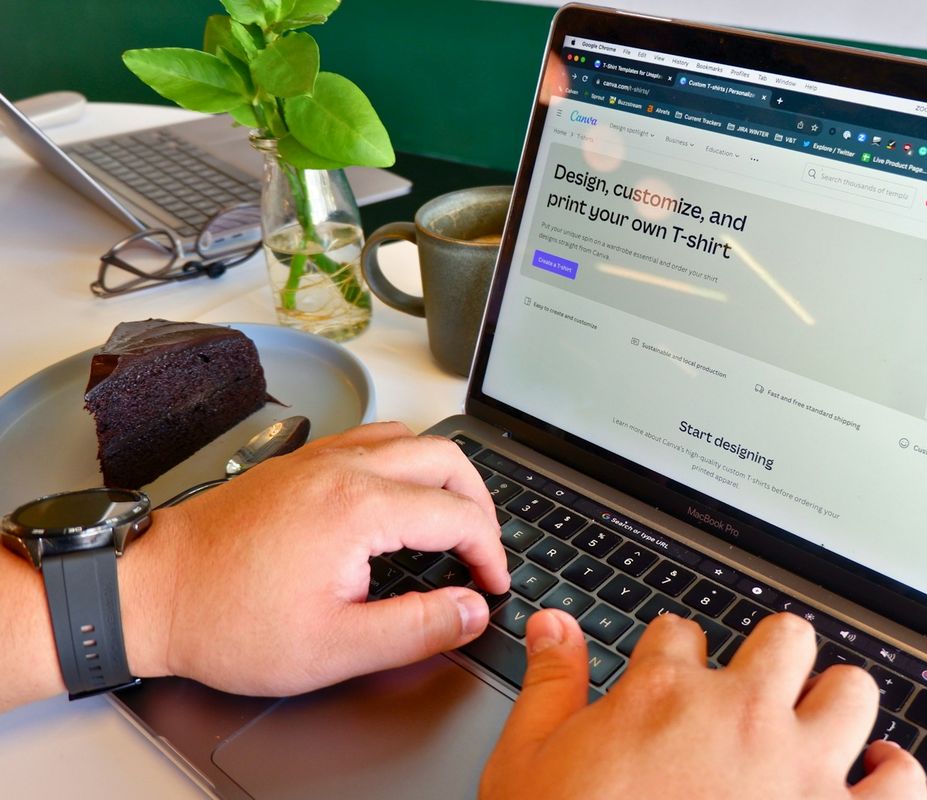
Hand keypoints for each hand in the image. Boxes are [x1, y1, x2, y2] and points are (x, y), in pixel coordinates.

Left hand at [120, 421, 509, 696]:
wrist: (151, 591)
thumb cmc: (227, 620)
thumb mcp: (332, 648)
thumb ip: (416, 629)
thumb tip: (471, 611)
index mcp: (358, 508)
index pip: (458, 516)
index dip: (490, 553)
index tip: (492, 584)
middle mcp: (344, 467)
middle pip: (446, 458)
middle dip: (480, 503)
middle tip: (484, 548)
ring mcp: (319, 457)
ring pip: (411, 437)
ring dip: (444, 474)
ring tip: (452, 519)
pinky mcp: (299, 461)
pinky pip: (373, 437)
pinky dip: (406, 460)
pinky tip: (399, 495)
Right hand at [481, 610, 926, 798]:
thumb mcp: (527, 763)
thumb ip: (550, 684)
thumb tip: (553, 626)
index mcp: (663, 695)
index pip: (680, 633)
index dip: (674, 652)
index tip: (673, 675)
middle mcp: (740, 717)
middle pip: (783, 639)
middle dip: (772, 655)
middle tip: (759, 687)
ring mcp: (799, 771)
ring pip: (852, 692)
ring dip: (837, 703)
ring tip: (820, 722)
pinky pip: (901, 785)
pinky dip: (894, 777)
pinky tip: (876, 777)